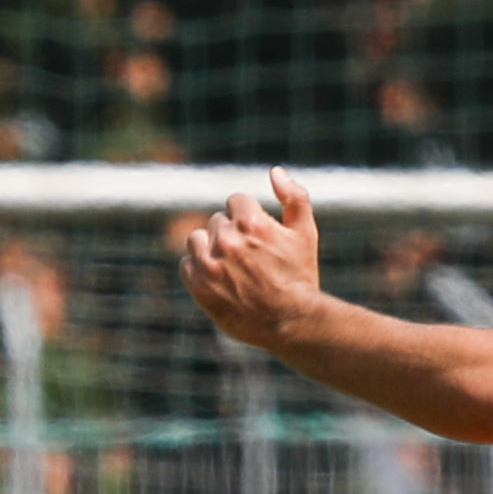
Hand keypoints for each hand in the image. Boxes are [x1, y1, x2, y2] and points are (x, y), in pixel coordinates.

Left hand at [178, 168, 324, 348]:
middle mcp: (226, 240)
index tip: (258, 236)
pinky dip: (198, 269)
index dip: (249, 217)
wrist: (290, 322)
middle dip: (232, 233)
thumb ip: (295, 197)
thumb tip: (275, 171)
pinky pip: (186, 265)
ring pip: (197, 239)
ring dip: (210, 248)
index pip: (235, 200)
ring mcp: (209, 264)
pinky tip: (218, 280)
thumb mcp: (306, 233)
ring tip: (231, 267)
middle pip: (217, 221)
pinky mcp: (198, 286)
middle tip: (250, 257)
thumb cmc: (300, 276)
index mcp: (251, 222)